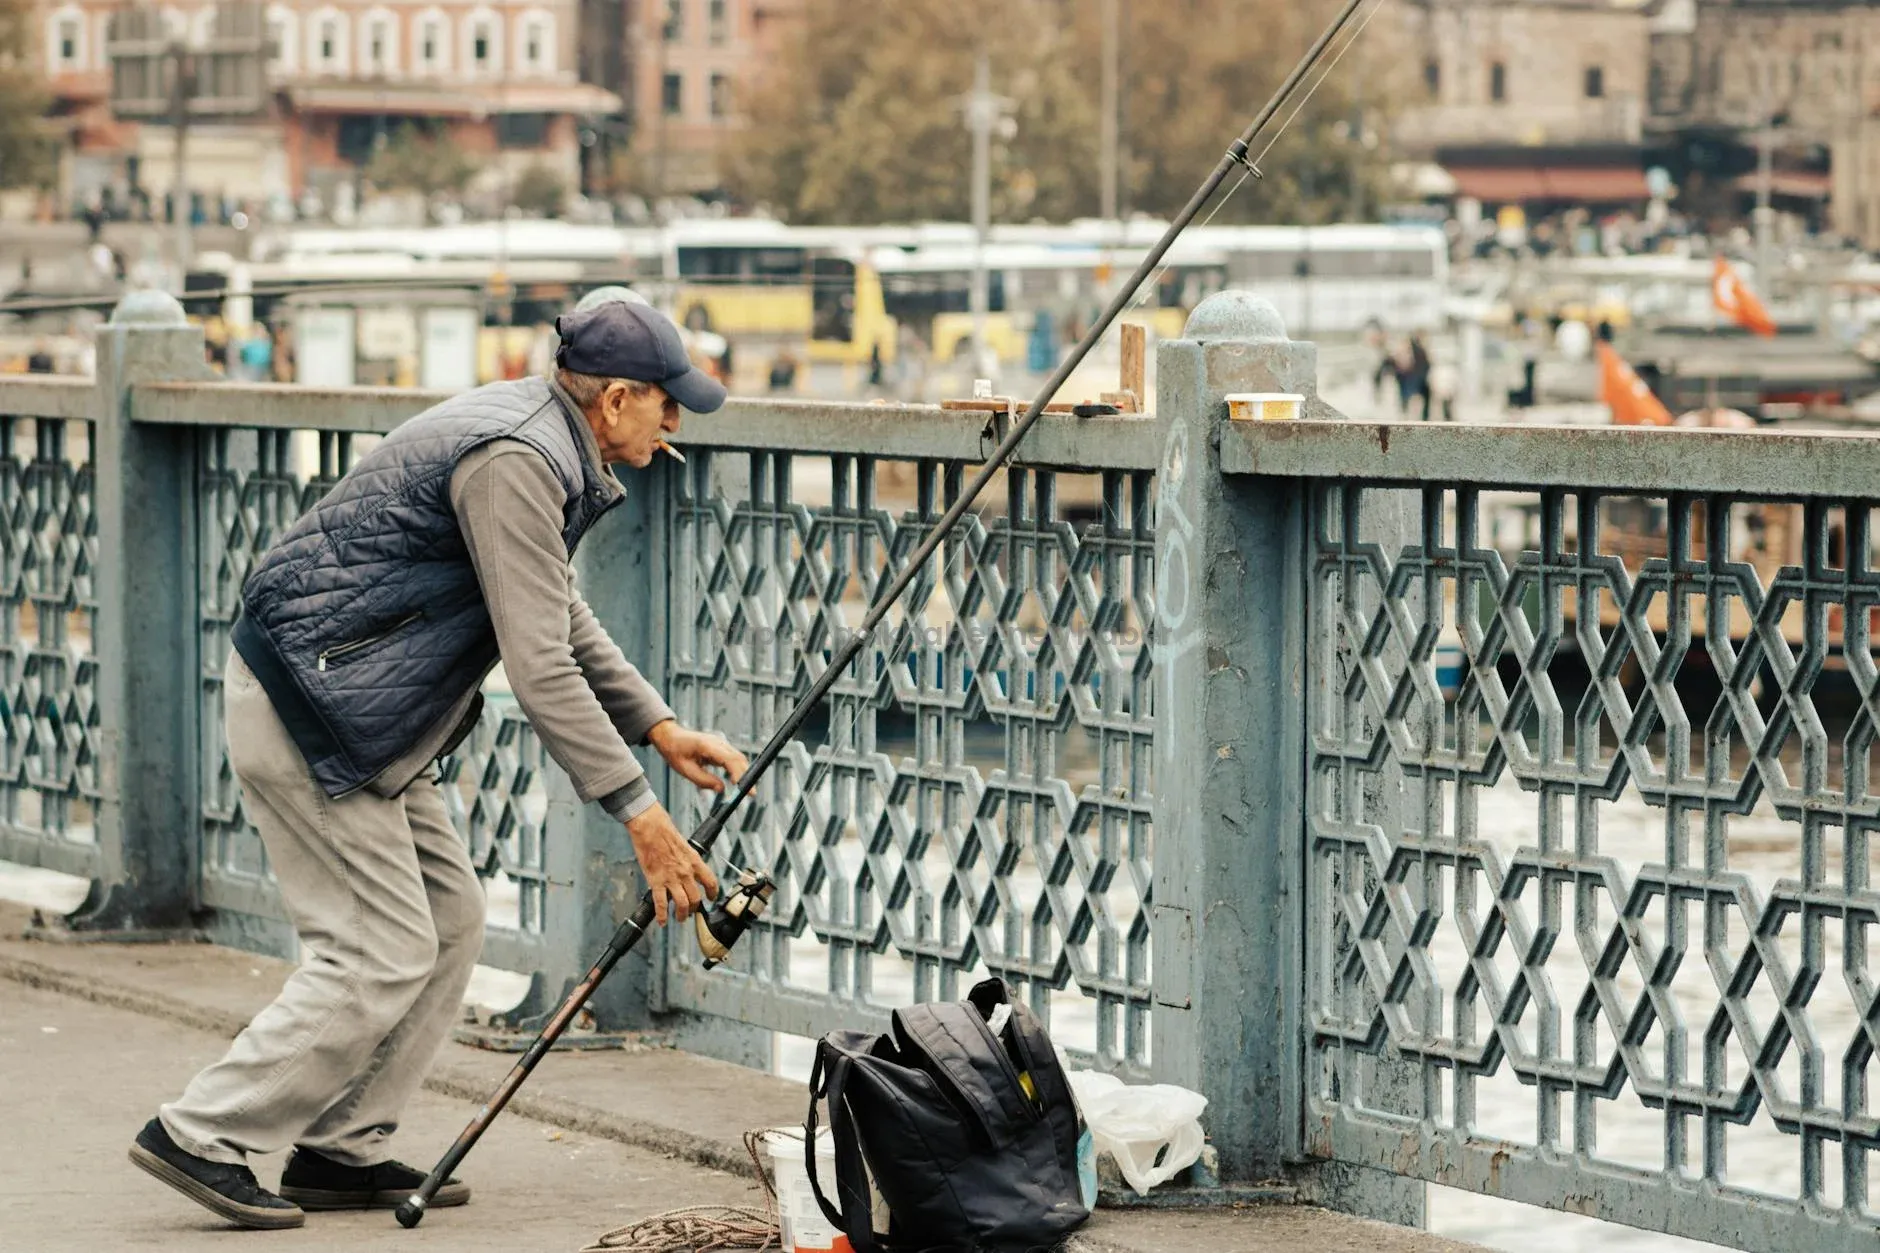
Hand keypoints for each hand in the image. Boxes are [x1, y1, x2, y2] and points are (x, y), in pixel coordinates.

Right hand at [626, 802, 718, 924]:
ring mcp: (671, 879)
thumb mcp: (685, 846)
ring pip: (683, 905)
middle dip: (694, 908)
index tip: (711, 898)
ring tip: (680, 918)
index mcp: (695, 862)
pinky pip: (661, 904)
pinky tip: (662, 921)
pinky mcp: (656, 881)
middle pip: (696, 898)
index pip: (710, 882)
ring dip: (682, 915)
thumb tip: (690, 869)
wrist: (650, 828)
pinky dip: (662, 915)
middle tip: (691, 912)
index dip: (712, 893)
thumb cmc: (665, 833)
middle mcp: (686, 872)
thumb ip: (688, 860)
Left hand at [647, 720, 748, 794]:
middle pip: (738, 759)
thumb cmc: (675, 751)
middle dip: (747, 776)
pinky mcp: (721, 747)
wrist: (671, 737)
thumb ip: (704, 780)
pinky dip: (738, 769)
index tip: (742, 787)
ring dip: (744, 772)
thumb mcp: (686, 770)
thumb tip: (721, 789)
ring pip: (738, 758)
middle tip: (751, 793)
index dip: (738, 773)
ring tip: (747, 789)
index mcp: (707, 746)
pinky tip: (738, 781)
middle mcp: (718, 742)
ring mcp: (720, 743)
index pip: (729, 759)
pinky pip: (733, 758)